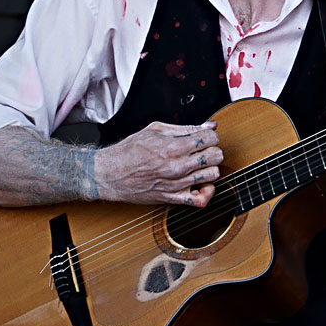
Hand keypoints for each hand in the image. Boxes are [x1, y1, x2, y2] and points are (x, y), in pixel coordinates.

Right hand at [94, 121, 222, 206]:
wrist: (110, 174)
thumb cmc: (130, 150)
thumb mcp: (155, 130)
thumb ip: (186, 128)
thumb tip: (211, 125)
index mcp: (173, 146)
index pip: (210, 138)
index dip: (210, 135)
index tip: (204, 136)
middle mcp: (177, 166)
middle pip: (215, 156)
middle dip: (212, 149)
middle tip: (202, 149)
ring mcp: (176, 184)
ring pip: (212, 175)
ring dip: (209, 168)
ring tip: (199, 165)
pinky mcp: (173, 199)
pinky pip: (201, 200)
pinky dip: (206, 192)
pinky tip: (200, 183)